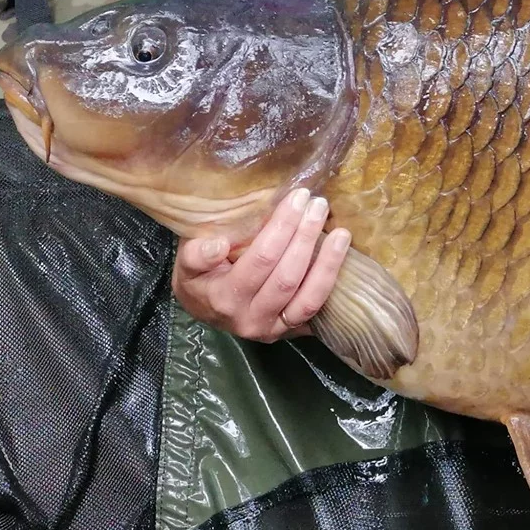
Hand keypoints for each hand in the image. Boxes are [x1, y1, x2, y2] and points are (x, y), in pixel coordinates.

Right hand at [172, 186, 351, 343]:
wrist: (203, 310)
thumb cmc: (198, 277)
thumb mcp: (186, 263)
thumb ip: (196, 254)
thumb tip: (217, 245)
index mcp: (223, 298)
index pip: (261, 260)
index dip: (283, 228)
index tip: (298, 197)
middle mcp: (249, 319)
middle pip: (287, 277)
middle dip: (306, 237)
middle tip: (319, 205)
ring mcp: (272, 329)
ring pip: (307, 299)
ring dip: (328, 263)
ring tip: (341, 232)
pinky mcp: (288, 332)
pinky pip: (314, 310)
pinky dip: (329, 285)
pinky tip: (342, 259)